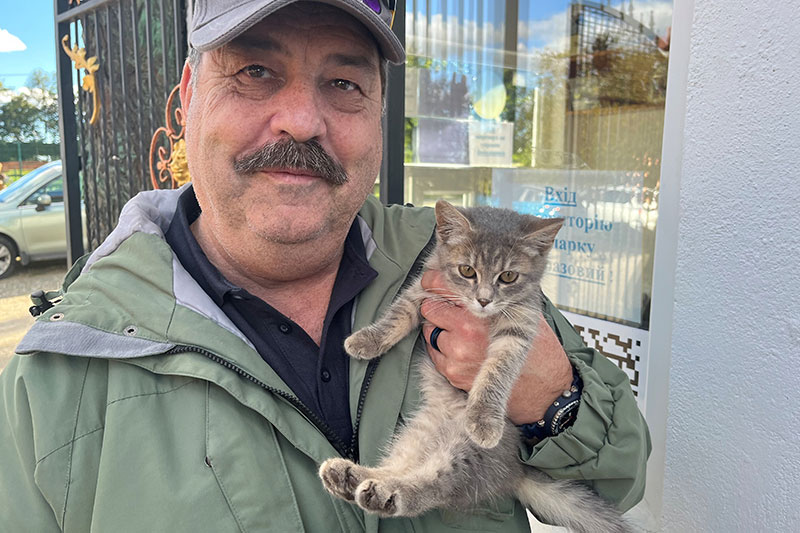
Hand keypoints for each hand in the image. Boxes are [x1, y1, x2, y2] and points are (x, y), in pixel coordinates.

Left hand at [420, 270, 573, 424]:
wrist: (540, 384)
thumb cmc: (534, 343)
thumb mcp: (522, 306)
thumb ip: (495, 290)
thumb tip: (468, 276)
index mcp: (480, 315)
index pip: (442, 288)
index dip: (433, 281)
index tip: (431, 280)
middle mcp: (464, 336)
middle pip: (430, 309)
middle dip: (437, 305)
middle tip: (450, 306)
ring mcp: (455, 356)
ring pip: (430, 330)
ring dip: (439, 327)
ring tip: (460, 330)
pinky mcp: (452, 374)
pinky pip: (434, 352)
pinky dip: (442, 346)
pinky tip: (461, 347)